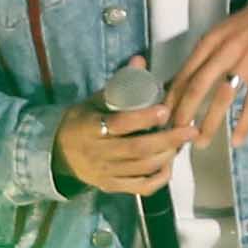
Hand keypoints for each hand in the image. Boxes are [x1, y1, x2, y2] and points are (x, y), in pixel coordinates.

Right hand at [55, 89, 185, 194]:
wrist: (58, 155)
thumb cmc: (81, 123)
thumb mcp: (93, 102)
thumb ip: (118, 85)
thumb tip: (140, 59)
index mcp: (89, 128)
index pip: (119, 124)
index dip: (143, 118)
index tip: (165, 110)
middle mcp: (98, 153)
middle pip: (136, 149)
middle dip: (167, 140)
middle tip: (190, 130)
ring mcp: (106, 172)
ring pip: (141, 168)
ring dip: (167, 156)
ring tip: (183, 143)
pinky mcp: (112, 186)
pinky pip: (140, 187)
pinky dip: (159, 178)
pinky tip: (169, 165)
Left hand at [169, 0, 247, 145]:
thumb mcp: (221, 34)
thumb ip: (204, 56)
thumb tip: (180, 84)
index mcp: (210, 41)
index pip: (185, 72)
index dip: (173, 97)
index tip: (163, 117)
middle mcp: (226, 51)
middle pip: (199, 86)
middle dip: (185, 112)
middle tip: (177, 134)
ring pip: (223, 97)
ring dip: (211, 122)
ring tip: (201, 142)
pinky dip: (244, 123)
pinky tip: (237, 140)